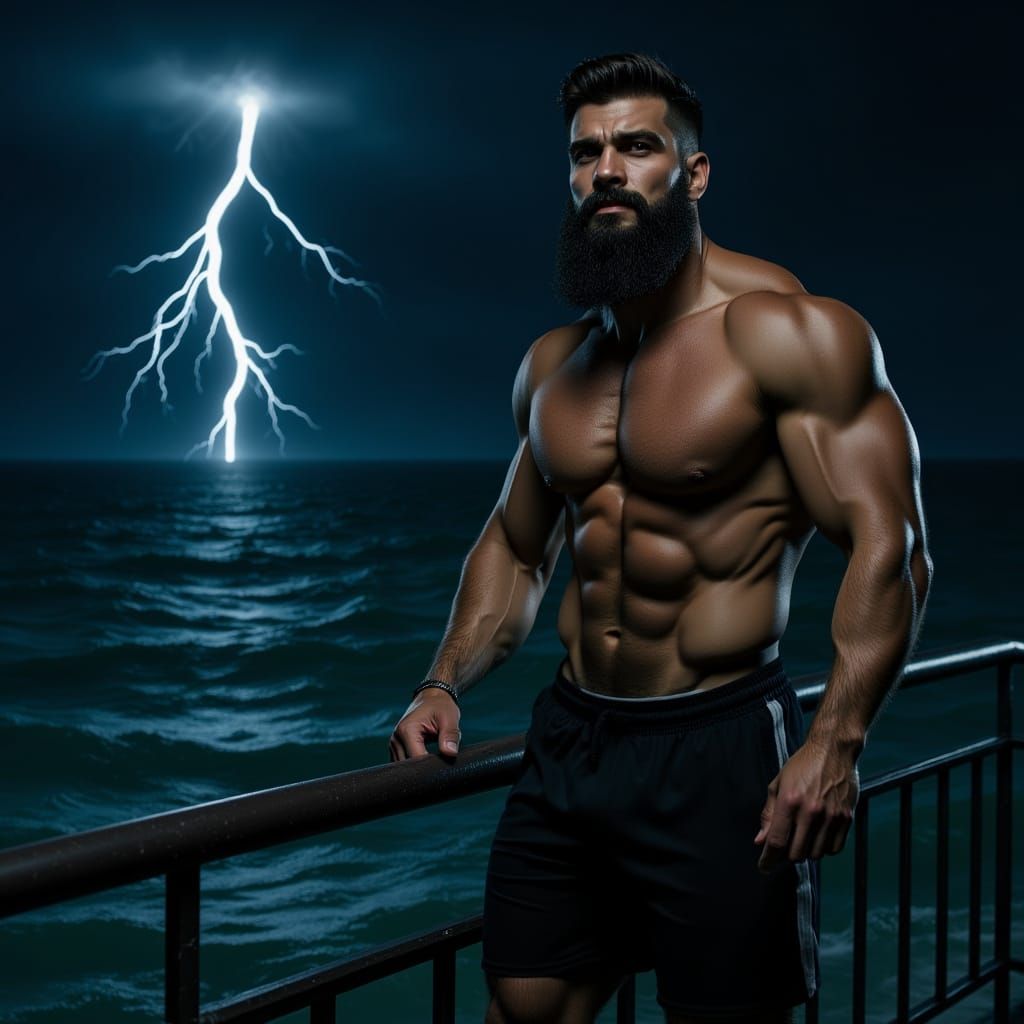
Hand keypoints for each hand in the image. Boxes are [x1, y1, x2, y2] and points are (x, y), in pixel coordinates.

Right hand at [388, 687, 460, 761]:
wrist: (432, 698)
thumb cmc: (440, 706)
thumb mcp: (450, 718)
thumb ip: (450, 736)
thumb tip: (450, 753)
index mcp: (407, 730)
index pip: (416, 759)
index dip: (430, 766)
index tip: (443, 766)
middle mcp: (396, 738)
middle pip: (408, 766)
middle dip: (425, 768)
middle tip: (440, 764)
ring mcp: (394, 744)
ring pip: (404, 767)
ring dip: (419, 767)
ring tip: (434, 759)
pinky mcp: (397, 747)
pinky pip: (404, 762)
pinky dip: (415, 764)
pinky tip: (427, 759)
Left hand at [754, 737, 858, 872]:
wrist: (833, 750)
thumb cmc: (802, 765)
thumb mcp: (778, 784)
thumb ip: (768, 814)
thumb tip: (760, 841)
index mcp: (789, 801)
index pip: (776, 841)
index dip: (768, 859)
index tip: (763, 867)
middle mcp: (811, 811)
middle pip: (796, 854)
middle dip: (786, 855)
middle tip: (784, 847)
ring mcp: (831, 816)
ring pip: (816, 854)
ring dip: (806, 851)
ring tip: (802, 837)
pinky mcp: (846, 818)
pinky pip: (834, 849)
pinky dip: (824, 849)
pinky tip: (818, 837)